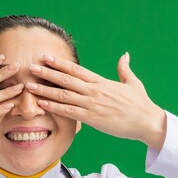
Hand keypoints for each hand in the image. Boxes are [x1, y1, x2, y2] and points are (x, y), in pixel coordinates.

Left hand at [25, 52, 166, 146]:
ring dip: (45, 90)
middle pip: (66, 79)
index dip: (60, 63)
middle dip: (47, 73)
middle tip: (31, 67)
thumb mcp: (133, 83)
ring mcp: (92, 104)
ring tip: (30, 86)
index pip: (76, 70)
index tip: (46, 58)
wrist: (147, 121)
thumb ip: (125, 69)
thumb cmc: (140, 104)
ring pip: (63, 95)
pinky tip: (42, 104)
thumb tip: (124, 55)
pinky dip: (54, 107)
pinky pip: (69, 112)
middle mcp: (94, 91)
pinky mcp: (92, 118)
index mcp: (102, 82)